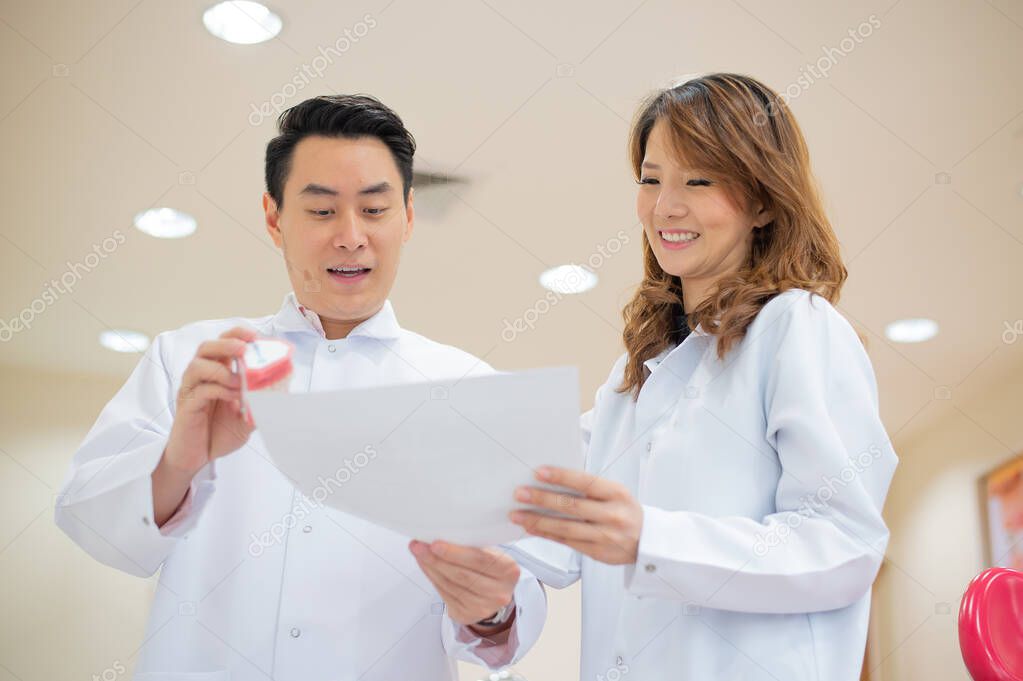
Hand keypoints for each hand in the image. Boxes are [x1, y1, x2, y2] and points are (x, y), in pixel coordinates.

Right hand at [164, 326, 263, 475]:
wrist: (197, 458)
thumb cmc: (218, 433)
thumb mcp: (248, 417)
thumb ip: (262, 401)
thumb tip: (284, 386)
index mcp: (216, 372)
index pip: (223, 343)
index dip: (238, 335)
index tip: (256, 337)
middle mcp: (201, 377)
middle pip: (206, 347)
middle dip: (227, 344)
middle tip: (244, 350)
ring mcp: (191, 390)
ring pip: (198, 365)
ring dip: (221, 370)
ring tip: (239, 381)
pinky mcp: (186, 406)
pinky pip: (200, 390)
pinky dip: (219, 390)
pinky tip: (233, 398)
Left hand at [409, 540, 518, 631]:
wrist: (495, 593)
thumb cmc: (490, 567)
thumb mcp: (491, 553)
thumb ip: (474, 545)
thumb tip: (442, 533)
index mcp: (508, 570)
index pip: (479, 559)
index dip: (455, 552)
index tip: (435, 544)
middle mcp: (498, 592)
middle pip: (462, 574)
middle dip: (436, 559)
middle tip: (419, 546)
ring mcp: (484, 607)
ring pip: (450, 585)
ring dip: (431, 568)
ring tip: (419, 553)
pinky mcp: (467, 615)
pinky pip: (445, 595)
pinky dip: (433, 578)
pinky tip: (427, 567)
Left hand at [509, 466, 643, 564]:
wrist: (648, 541)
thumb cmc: (624, 510)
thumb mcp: (615, 493)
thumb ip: (589, 488)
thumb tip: (551, 480)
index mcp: (616, 493)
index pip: (585, 482)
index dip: (561, 477)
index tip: (538, 472)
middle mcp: (612, 515)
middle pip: (571, 506)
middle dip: (542, 499)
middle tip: (519, 494)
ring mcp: (605, 536)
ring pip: (565, 528)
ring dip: (538, 520)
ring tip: (517, 514)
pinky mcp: (597, 552)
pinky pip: (566, 542)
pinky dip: (546, 534)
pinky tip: (531, 527)